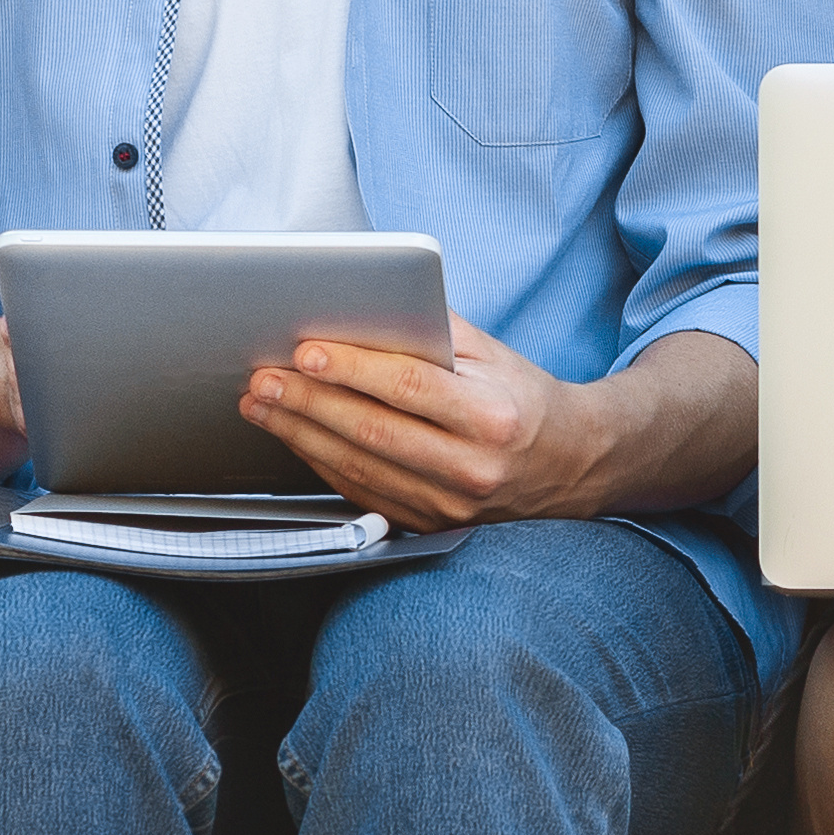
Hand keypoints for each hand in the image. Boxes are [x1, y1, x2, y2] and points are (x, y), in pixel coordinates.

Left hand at [242, 314, 604, 529]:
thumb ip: (433, 333)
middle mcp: (473, 468)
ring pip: (358, 468)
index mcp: (493, 416)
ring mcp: (449, 505)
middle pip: (373, 431)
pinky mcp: (429, 524)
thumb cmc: (522, 398)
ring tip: (264, 404)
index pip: (410, 388)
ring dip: (301, 434)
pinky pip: (362, 493)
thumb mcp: (492, 355)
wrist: (569, 463)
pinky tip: (295, 436)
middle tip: (264, 378)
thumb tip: (361, 310)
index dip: (353, 369)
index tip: (306, 351)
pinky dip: (321, 463)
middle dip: (309, 402)